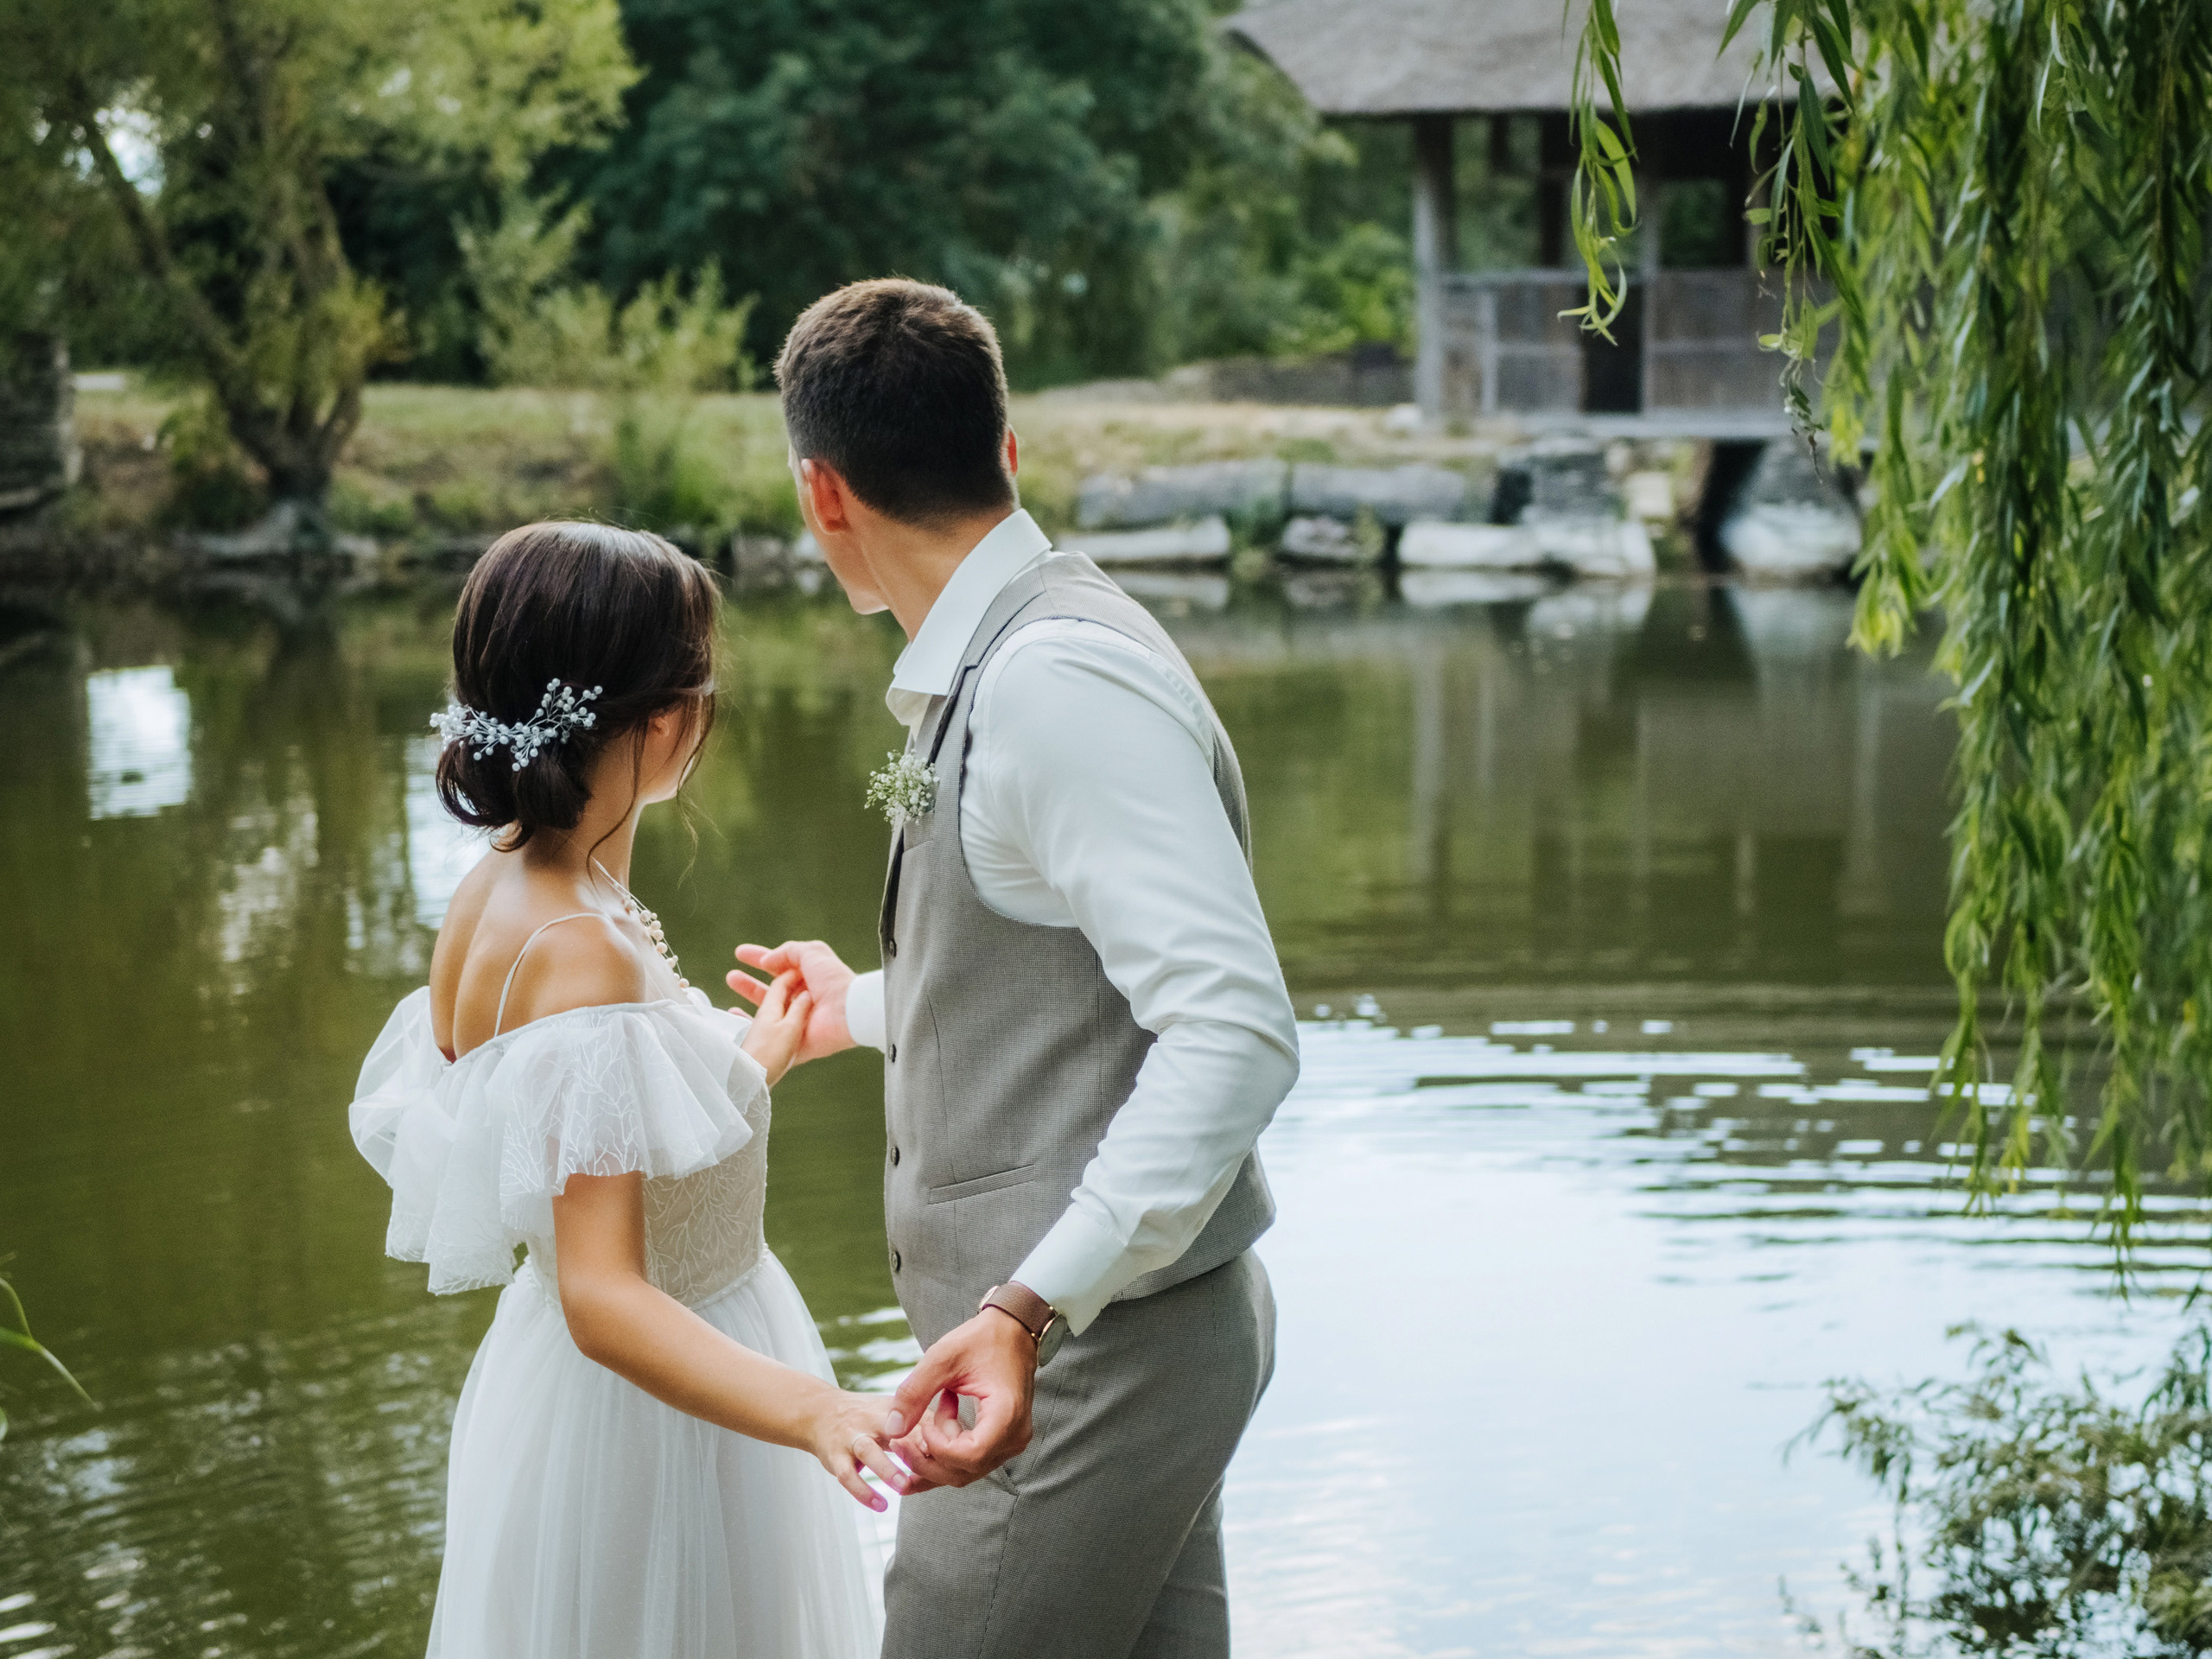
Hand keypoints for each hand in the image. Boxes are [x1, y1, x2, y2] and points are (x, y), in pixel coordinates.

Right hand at [728, 940, 856, 1065]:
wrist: (845, 1012)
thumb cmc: (832, 980)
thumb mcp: (811, 953)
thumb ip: (788, 952)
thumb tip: (767, 960)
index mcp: (808, 980)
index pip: (778, 968)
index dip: (759, 959)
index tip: (738, 953)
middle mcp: (801, 1001)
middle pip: (769, 992)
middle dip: (749, 983)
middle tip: (730, 976)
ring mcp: (796, 1023)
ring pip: (766, 1014)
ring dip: (748, 1000)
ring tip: (730, 988)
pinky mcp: (793, 1044)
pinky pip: (769, 1040)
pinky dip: (751, 1031)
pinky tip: (735, 1022)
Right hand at [808, 1387, 940, 1511]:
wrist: (818, 1412)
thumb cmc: (865, 1417)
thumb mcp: (891, 1412)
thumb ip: (920, 1426)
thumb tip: (956, 1443)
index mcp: (890, 1410)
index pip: (916, 1419)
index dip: (933, 1436)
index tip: (951, 1452)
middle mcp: (869, 1421)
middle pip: (892, 1431)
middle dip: (912, 1447)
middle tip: (934, 1465)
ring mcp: (850, 1438)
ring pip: (868, 1451)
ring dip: (887, 1469)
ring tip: (904, 1486)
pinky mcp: (834, 1456)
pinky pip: (847, 1475)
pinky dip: (863, 1492)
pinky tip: (880, 1505)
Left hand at [886, 1309, 1036, 1486]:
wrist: (1012, 1331)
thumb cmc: (981, 1339)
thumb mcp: (942, 1358)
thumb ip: (914, 1393)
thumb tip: (892, 1431)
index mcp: (1006, 1415)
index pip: (969, 1455)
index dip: (938, 1448)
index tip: (923, 1424)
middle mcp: (1014, 1436)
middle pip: (964, 1472)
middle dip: (926, 1460)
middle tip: (901, 1439)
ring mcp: (1011, 1442)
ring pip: (965, 1472)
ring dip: (935, 1454)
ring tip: (923, 1422)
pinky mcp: (1003, 1442)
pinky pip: (970, 1462)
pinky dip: (946, 1452)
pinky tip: (933, 1426)